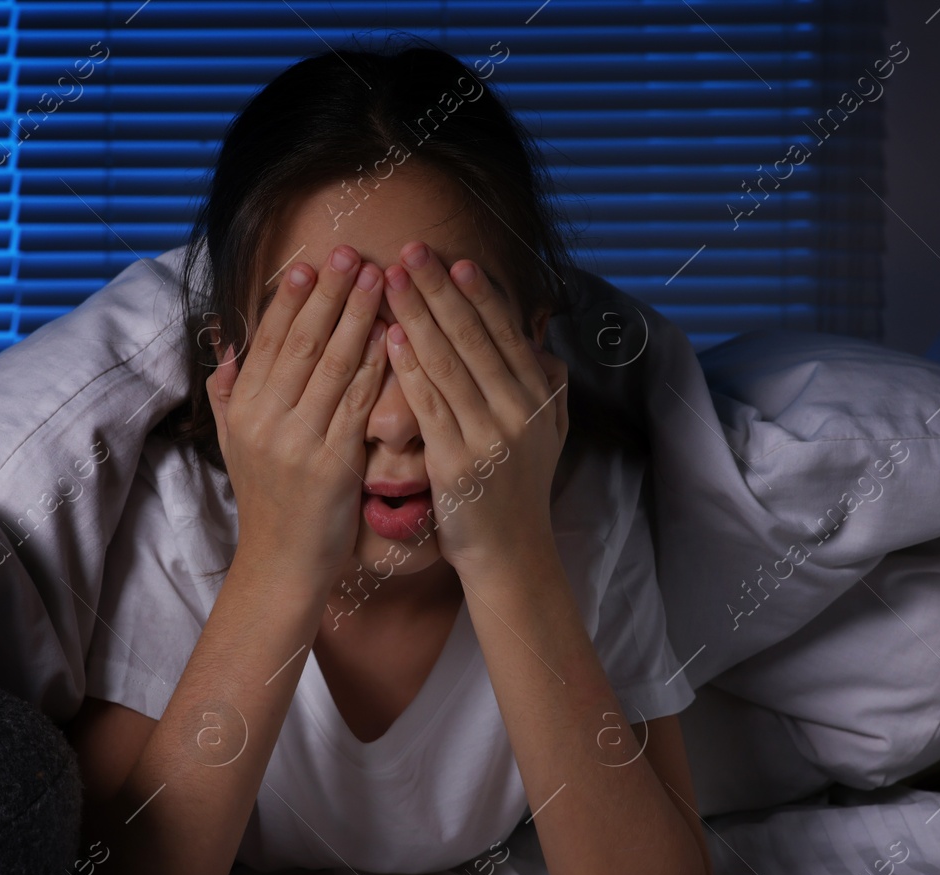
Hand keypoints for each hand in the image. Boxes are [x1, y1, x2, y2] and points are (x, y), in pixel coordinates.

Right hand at [207, 245, 388, 590]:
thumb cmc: (267, 502)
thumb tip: (223, 342)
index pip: (266, 340)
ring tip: (378, 279)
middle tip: (352, 253)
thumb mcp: (233, 445)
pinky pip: (358, 403)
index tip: (310, 263)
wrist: (282, 563)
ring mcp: (298, 440)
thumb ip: (227, 392)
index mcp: (242, 409)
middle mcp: (265, 420)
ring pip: (331, 365)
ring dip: (357, 317)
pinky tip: (393, 335)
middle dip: (329, 294)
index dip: (289, 300)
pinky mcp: (332, 462)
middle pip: (299, 342)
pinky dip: (376, 365)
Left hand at [381, 241, 568, 576]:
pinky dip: (410, 367)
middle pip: (475, 337)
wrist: (512, 558)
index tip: (456, 260)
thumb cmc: (519, 494)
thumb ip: (548, 389)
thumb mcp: (549, 437)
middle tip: (412, 250)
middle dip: (441, 289)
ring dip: (418, 314)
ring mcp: (490, 436)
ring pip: (449, 362)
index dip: (480, 294)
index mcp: (539, 400)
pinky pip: (430, 403)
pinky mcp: (457, 462)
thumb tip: (543, 346)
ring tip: (391, 278)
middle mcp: (519, 412)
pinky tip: (390, 336)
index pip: (506, 335)